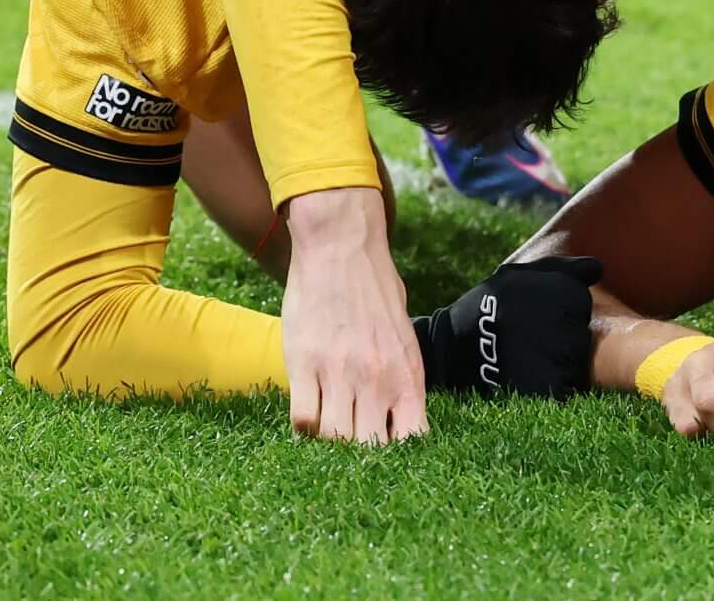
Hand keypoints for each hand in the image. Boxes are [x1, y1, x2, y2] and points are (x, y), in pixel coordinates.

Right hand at [282, 186, 425, 442]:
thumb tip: (399, 418)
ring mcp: (339, 374)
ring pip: (334, 439)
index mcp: (407, 373)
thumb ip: (401, 378)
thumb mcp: (404, 336)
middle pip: (368, 449)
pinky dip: (304, 427)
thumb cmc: (377, 290)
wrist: (342, 248)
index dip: (400, 460)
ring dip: (331, 442)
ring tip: (330, 431)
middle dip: (362, 458)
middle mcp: (376, 379)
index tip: (391, 465)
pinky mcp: (304, 365)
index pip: (411, 439)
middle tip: (353, 452)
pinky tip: (308, 416)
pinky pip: (302, 419)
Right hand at [411, 255, 601, 399]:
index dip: (561, 310)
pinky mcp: (545, 385)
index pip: (581, 303)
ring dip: (558, 362)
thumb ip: (563, 269)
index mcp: (562, 291)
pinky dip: (551, 385)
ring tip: (527, 354)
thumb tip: (598, 269)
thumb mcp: (520, 275)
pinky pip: (564, 387)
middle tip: (530, 336)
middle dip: (562, 337)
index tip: (537, 313)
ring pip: (575, 362)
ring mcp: (556, 355)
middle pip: (582, 335)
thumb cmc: (489, 306)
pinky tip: (528, 374)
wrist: (451, 347)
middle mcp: (563, 321)